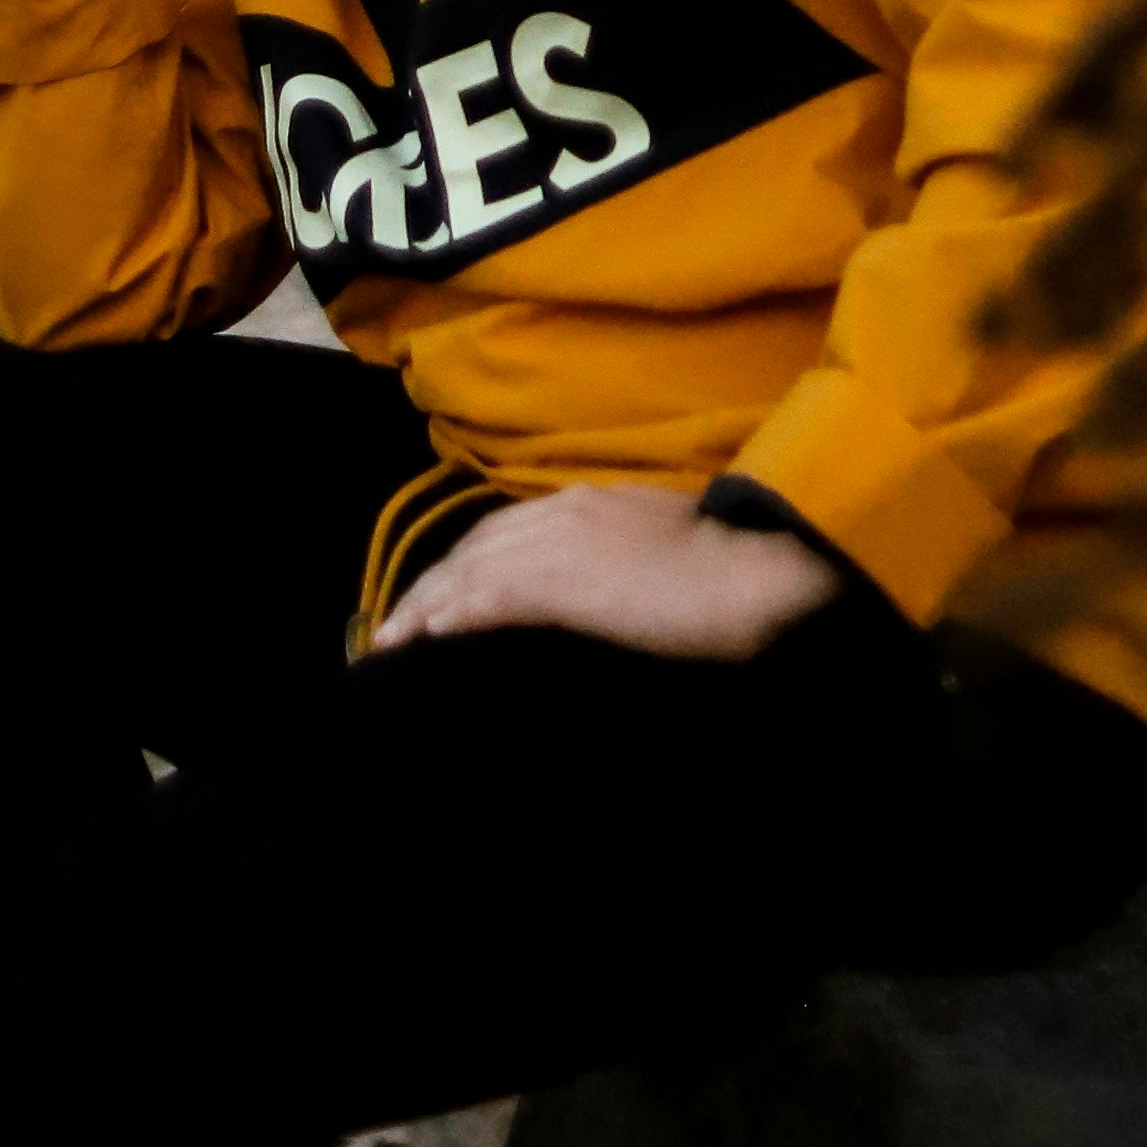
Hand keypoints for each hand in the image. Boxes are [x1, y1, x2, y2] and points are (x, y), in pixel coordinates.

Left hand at [373, 482, 838, 663]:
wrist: (756, 568)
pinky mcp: (561, 580)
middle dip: (429, 586)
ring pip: (468, 570)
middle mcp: (560, 512)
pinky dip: (452, 614)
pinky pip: (487, 596)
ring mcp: (558, 542)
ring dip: (423, 606)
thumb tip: (612, 589)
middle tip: (393, 627)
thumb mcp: (665, 549)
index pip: (502, 532)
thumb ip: (626, 558)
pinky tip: (427, 638)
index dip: (464, 566)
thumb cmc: (729, 567)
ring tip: (390, 642)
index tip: (438, 597)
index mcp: (587, 503)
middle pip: (472, 549)